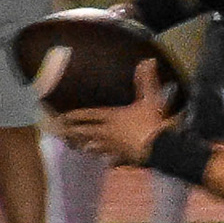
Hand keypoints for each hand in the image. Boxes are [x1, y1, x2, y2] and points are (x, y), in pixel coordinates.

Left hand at [57, 60, 175, 165]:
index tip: (62, 117)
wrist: (161, 148)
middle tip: (63, 133)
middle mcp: (107, 132)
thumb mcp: (150, 98)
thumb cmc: (152, 122)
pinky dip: (108, 161)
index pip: (88, 115)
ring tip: (80, 147)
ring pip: (95, 147)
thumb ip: (146, 80)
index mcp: (111, 116)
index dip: (74, 115)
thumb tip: (147, 60)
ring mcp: (114, 147)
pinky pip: (112, 161)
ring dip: (86, 147)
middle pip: (86, 133)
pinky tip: (107, 163)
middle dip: (74, 132)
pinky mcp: (123, 159)